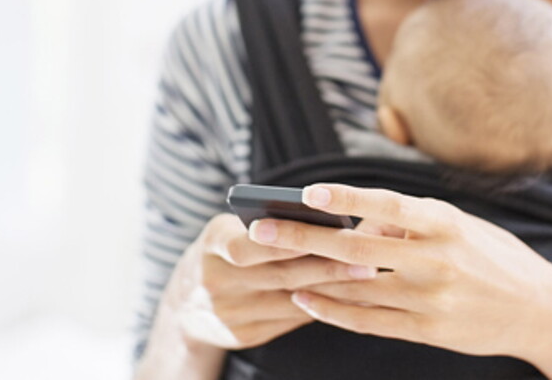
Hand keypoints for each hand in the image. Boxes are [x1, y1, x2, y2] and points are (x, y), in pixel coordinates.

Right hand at [165, 212, 381, 349]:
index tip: (326, 233)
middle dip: (326, 266)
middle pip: (280, 275)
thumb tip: (321, 217)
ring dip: (332, 288)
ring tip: (366, 276)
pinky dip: (319, 305)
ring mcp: (230, 313)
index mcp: (211, 246)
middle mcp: (216, 282)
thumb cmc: (221, 252)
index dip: (285, 241)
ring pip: (291, 299)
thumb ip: (264, 225)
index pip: (247, 245)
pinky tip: (347, 296)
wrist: (184, 305)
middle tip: (367, 259)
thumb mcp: (227, 231)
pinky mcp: (244, 336)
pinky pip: (290, 319)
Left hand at [245, 183, 551, 358]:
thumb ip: (410, 222)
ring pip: (355, 288)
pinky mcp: (427, 331)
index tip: (307, 192)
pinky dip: (333, 311)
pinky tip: (306, 301)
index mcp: (444, 223)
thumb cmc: (493, 257)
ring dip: (309, 276)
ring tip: (273, 265)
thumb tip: (358, 222)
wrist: (542, 310)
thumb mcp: (460, 225)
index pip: (386, 205)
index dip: (345, 199)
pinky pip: (368, 321)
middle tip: (262, 229)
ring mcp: (430, 299)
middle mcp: (436, 259)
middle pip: (355, 248)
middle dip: (303, 237)